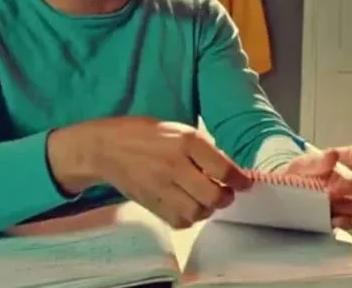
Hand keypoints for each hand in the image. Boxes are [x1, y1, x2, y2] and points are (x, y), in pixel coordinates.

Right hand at [48, 117, 251, 228]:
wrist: (106, 147)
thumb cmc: (145, 134)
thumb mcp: (179, 129)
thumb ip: (203, 148)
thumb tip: (228, 168)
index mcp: (186, 141)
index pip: (223, 169)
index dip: (239, 180)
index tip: (245, 184)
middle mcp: (175, 165)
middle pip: (213, 195)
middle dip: (226, 197)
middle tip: (226, 193)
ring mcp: (161, 186)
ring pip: (197, 212)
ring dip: (208, 209)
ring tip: (207, 200)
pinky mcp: (150, 202)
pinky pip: (178, 221)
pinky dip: (189, 218)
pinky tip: (189, 207)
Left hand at [283, 140, 351, 228]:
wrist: (281, 197)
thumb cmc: (296, 175)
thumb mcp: (301, 165)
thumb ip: (316, 161)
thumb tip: (332, 155)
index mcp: (345, 161)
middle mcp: (351, 181)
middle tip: (347, 185)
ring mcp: (347, 202)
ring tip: (335, 201)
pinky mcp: (339, 220)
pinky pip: (349, 222)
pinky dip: (342, 220)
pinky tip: (332, 217)